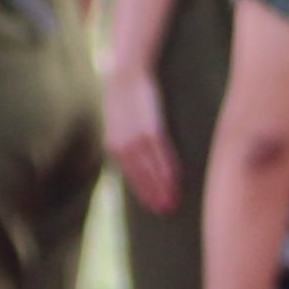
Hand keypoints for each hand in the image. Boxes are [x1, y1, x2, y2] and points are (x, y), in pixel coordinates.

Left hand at [101, 67, 177, 214]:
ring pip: (151, 170)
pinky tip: (176, 181)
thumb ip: (125, 141)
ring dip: (162, 188)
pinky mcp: (150, 130)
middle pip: (141, 177)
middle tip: (166, 212)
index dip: (143, 193)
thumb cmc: (126, 99)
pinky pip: (161, 155)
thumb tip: (136, 156)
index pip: (130, 176)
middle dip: (154, 195)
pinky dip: (168, 170)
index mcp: (113, 147)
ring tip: (174, 202)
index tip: (155, 207)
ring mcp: (136, 139)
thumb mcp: (119, 123)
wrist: (127, 76)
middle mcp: (122, 146)